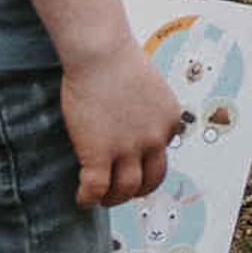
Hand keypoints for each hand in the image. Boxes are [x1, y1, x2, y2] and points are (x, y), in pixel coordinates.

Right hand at [62, 40, 184, 207]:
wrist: (100, 53)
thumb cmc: (117, 60)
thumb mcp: (149, 87)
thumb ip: (147, 109)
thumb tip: (134, 122)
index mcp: (171, 120)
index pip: (163, 151)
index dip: (145, 160)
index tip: (131, 163)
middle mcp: (156, 138)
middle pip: (153, 179)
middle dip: (137, 189)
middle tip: (120, 190)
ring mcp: (129, 148)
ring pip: (127, 190)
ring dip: (113, 198)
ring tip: (100, 197)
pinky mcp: (100, 154)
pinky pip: (96, 189)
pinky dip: (88, 199)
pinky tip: (81, 200)